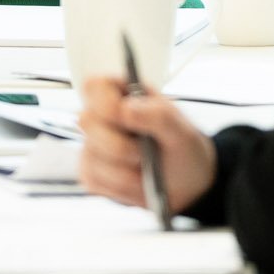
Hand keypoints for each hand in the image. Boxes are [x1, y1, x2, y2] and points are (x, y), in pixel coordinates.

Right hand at [79, 75, 216, 213]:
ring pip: (91, 157)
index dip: (104, 100)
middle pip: (86, 121)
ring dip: (124, 172)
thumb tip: (125, 109)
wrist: (187, 185)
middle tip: (144, 152)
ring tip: (147, 170)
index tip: (122, 114)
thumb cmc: (183, 149)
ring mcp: (93, 145)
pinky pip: (94, 181)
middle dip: (119, 145)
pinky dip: (121, 188)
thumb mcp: (182, 131)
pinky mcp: (91, 172)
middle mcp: (103, 117)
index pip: (95, 86)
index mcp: (125, 95)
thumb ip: (158, 115)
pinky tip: (137, 183)